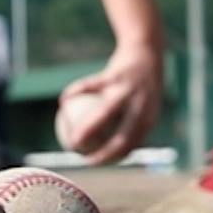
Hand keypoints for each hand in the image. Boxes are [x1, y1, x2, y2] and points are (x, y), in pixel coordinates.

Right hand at [60, 41, 163, 164]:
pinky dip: (76, 93)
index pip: (133, 145)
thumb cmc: (141, 85)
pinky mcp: (115, 74)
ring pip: (103, 113)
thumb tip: (113, 148)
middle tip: (84, 159)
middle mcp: (141, 106)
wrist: (147, 50)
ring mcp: (128, 90)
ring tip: (69, 136)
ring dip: (86, 128)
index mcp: (149, 117)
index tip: (96, 163)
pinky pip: (91, 87)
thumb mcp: (141, 104)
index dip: (114, 158)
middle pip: (122, 137)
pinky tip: (63, 101)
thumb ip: (130, 124)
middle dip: (103, 153)